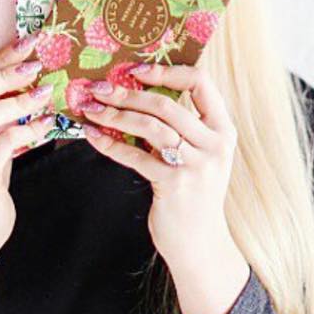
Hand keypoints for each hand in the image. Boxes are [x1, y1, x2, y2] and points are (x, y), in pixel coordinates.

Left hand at [80, 63, 245, 277]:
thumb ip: (181, 126)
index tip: (136, 70)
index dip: (168, 71)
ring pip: (150, 127)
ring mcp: (196, 165)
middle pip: (166, 104)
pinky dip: (110, 144)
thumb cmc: (193, 192)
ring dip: (115, 115)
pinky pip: (136, 157)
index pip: (201, 82)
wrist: (199, 243)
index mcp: (223, 128)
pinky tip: (93, 136)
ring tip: (91, 109)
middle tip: (100, 87)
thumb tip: (137, 91)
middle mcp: (214, 144)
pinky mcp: (174, 185)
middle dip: (128, 93)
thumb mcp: (199, 154)